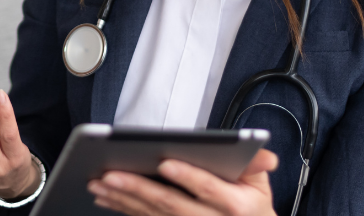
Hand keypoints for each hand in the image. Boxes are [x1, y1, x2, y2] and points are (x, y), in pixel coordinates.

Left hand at [87, 149, 279, 215]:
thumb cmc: (251, 208)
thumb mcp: (260, 185)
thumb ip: (255, 165)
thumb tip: (265, 154)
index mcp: (235, 206)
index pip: (208, 189)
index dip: (187, 176)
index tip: (165, 162)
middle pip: (171, 205)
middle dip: (138, 188)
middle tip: (110, 173)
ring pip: (152, 215)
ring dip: (122, 199)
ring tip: (98, 182)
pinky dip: (123, 209)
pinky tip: (104, 198)